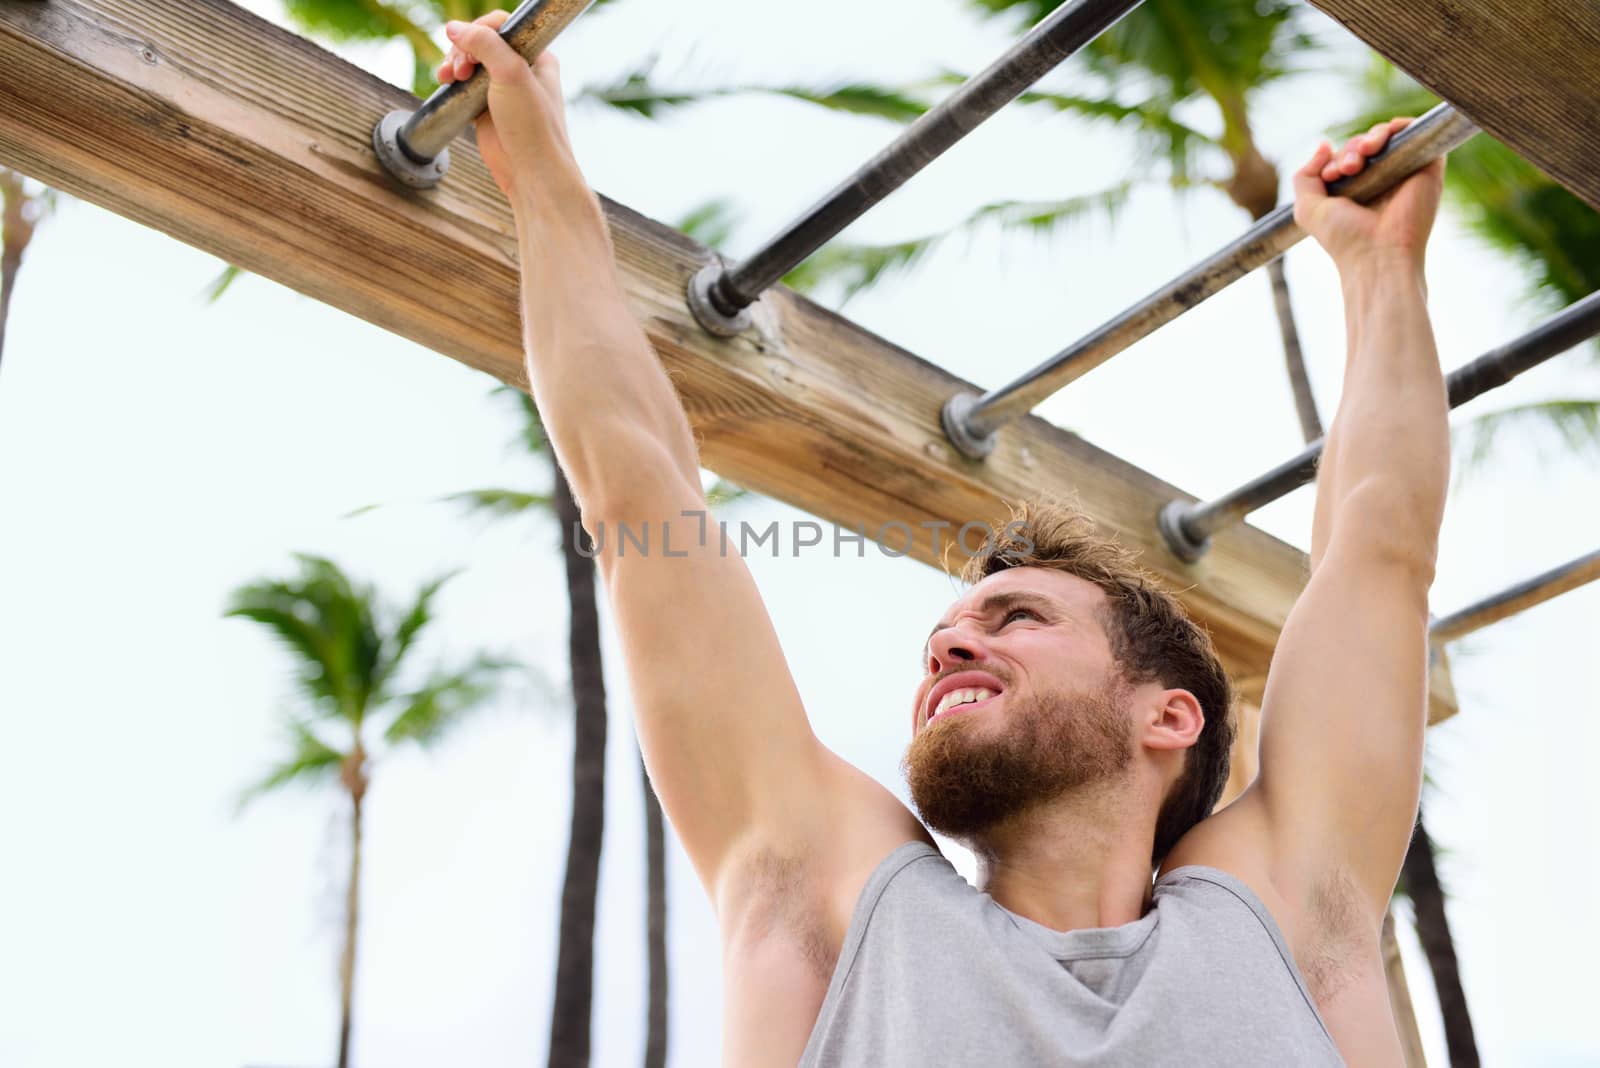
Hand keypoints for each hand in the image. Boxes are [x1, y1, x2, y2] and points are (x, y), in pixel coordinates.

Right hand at [437, 11, 579, 202]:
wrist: (532, 173)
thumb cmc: (533, 127)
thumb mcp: (511, 74)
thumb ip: (485, 44)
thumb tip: (454, 27)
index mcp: (537, 57)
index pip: (503, 26)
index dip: (480, 29)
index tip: (466, 42)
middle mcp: (521, 70)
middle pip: (482, 42)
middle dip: (463, 49)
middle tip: (459, 68)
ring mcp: (503, 89)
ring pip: (470, 62)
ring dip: (454, 63)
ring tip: (449, 76)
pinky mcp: (486, 107)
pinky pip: (464, 85)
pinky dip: (452, 81)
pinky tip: (445, 83)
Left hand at [1292, 117, 1444, 274]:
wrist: (1378, 254)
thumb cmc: (1343, 237)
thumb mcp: (1308, 209)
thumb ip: (1305, 176)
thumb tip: (1324, 145)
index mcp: (1358, 190)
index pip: (1347, 156)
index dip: (1336, 158)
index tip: (1331, 176)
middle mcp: (1383, 180)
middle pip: (1366, 144)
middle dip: (1351, 149)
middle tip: (1347, 169)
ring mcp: (1406, 172)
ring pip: (1388, 135)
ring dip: (1370, 137)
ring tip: (1363, 155)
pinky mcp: (1427, 166)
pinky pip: (1416, 130)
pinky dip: (1397, 127)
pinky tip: (1378, 144)